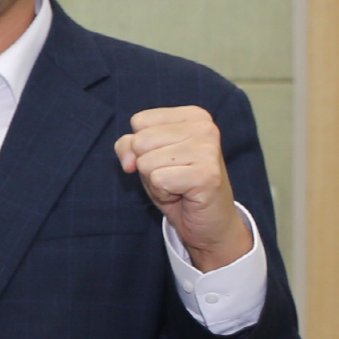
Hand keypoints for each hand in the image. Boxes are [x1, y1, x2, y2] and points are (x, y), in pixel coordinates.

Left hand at [115, 105, 250, 270]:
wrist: (209, 222)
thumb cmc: (177, 185)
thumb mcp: (147, 157)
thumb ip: (128, 146)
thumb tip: (129, 160)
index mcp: (194, 116)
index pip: (140, 121)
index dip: (140, 146)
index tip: (165, 159)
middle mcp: (205, 128)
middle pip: (140, 140)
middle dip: (147, 165)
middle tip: (172, 176)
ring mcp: (208, 150)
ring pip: (146, 162)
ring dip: (155, 181)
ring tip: (178, 185)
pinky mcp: (207, 175)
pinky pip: (158, 180)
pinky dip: (163, 193)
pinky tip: (182, 195)